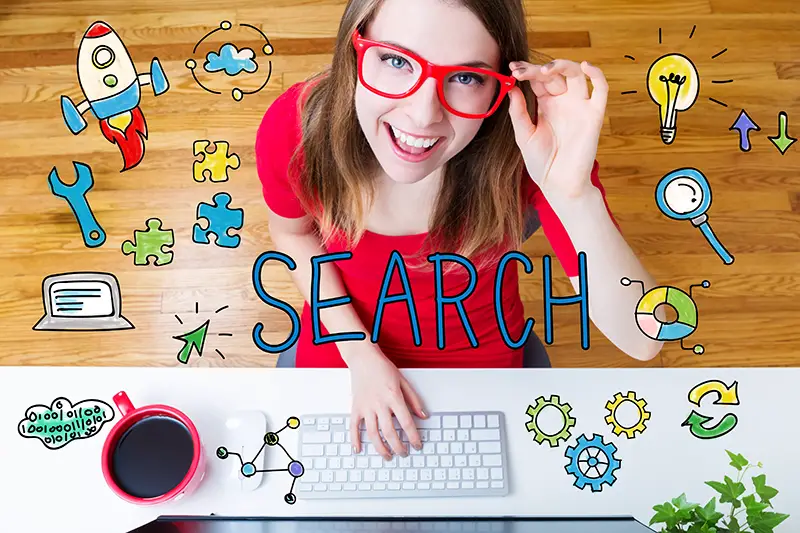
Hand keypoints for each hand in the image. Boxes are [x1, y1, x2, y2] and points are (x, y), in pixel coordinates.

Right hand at [347, 342, 426, 460]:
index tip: (417, 445)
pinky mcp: (355, 407)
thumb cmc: (383, 368)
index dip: (413, 437)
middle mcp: (379, 404)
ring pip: (373, 434)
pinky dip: (355, 440)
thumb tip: (423, 416)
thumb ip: (413, 400)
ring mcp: (366, 407)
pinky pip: (354, 427)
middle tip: (403, 453)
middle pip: (390, 432)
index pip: (406, 423)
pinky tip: (358, 449)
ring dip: (381, 448)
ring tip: (388, 456)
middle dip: (398, 447)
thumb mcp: (403, 381)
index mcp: (394, 397)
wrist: (363, 358)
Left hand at [506, 59, 607, 199]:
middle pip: (554, 74)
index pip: (538, 79)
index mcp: (546, 104)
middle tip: (521, 71)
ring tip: (545, 70)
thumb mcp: (524, 135)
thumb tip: (511, 88)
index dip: (526, 71)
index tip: (512, 69)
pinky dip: (597, 75)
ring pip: (576, 74)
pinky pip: (601, 90)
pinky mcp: (594, 114)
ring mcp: (579, 106)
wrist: (558, 184)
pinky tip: (585, 66)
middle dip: (537, 69)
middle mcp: (563, 101)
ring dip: (562, 66)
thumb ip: (518, 112)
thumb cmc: (541, 162)